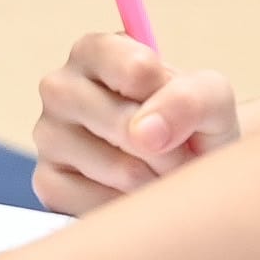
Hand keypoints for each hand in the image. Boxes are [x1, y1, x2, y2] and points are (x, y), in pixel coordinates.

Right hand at [32, 33, 238, 213]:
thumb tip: (146, 134)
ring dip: (156, 181)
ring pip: (119, 169)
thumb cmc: (190, 124)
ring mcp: (47, 135)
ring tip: (159, 173)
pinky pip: (102, 205)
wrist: (183, 169)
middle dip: (169, 148)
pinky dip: (131, 207)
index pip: (137, 69)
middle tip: (178, 152)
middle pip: (126, 123)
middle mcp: (59, 87)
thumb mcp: (211, 98)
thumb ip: (191, 98)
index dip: (172, 97)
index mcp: (94, 52)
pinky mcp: (47, 182)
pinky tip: (132, 194)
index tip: (178, 105)